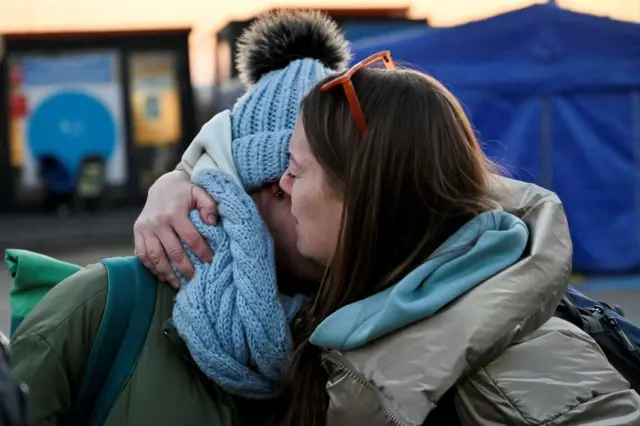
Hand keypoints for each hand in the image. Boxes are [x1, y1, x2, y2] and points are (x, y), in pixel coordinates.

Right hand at [134, 170, 216, 287]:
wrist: (163, 185)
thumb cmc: (186, 191)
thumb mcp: (200, 192)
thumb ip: (209, 206)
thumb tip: (212, 223)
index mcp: (175, 212)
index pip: (191, 238)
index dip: (201, 252)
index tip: (210, 261)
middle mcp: (157, 222)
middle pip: (173, 252)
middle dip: (185, 268)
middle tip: (195, 279)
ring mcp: (145, 227)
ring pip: (155, 257)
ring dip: (167, 273)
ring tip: (178, 284)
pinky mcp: (137, 231)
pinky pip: (143, 254)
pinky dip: (152, 268)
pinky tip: (163, 276)